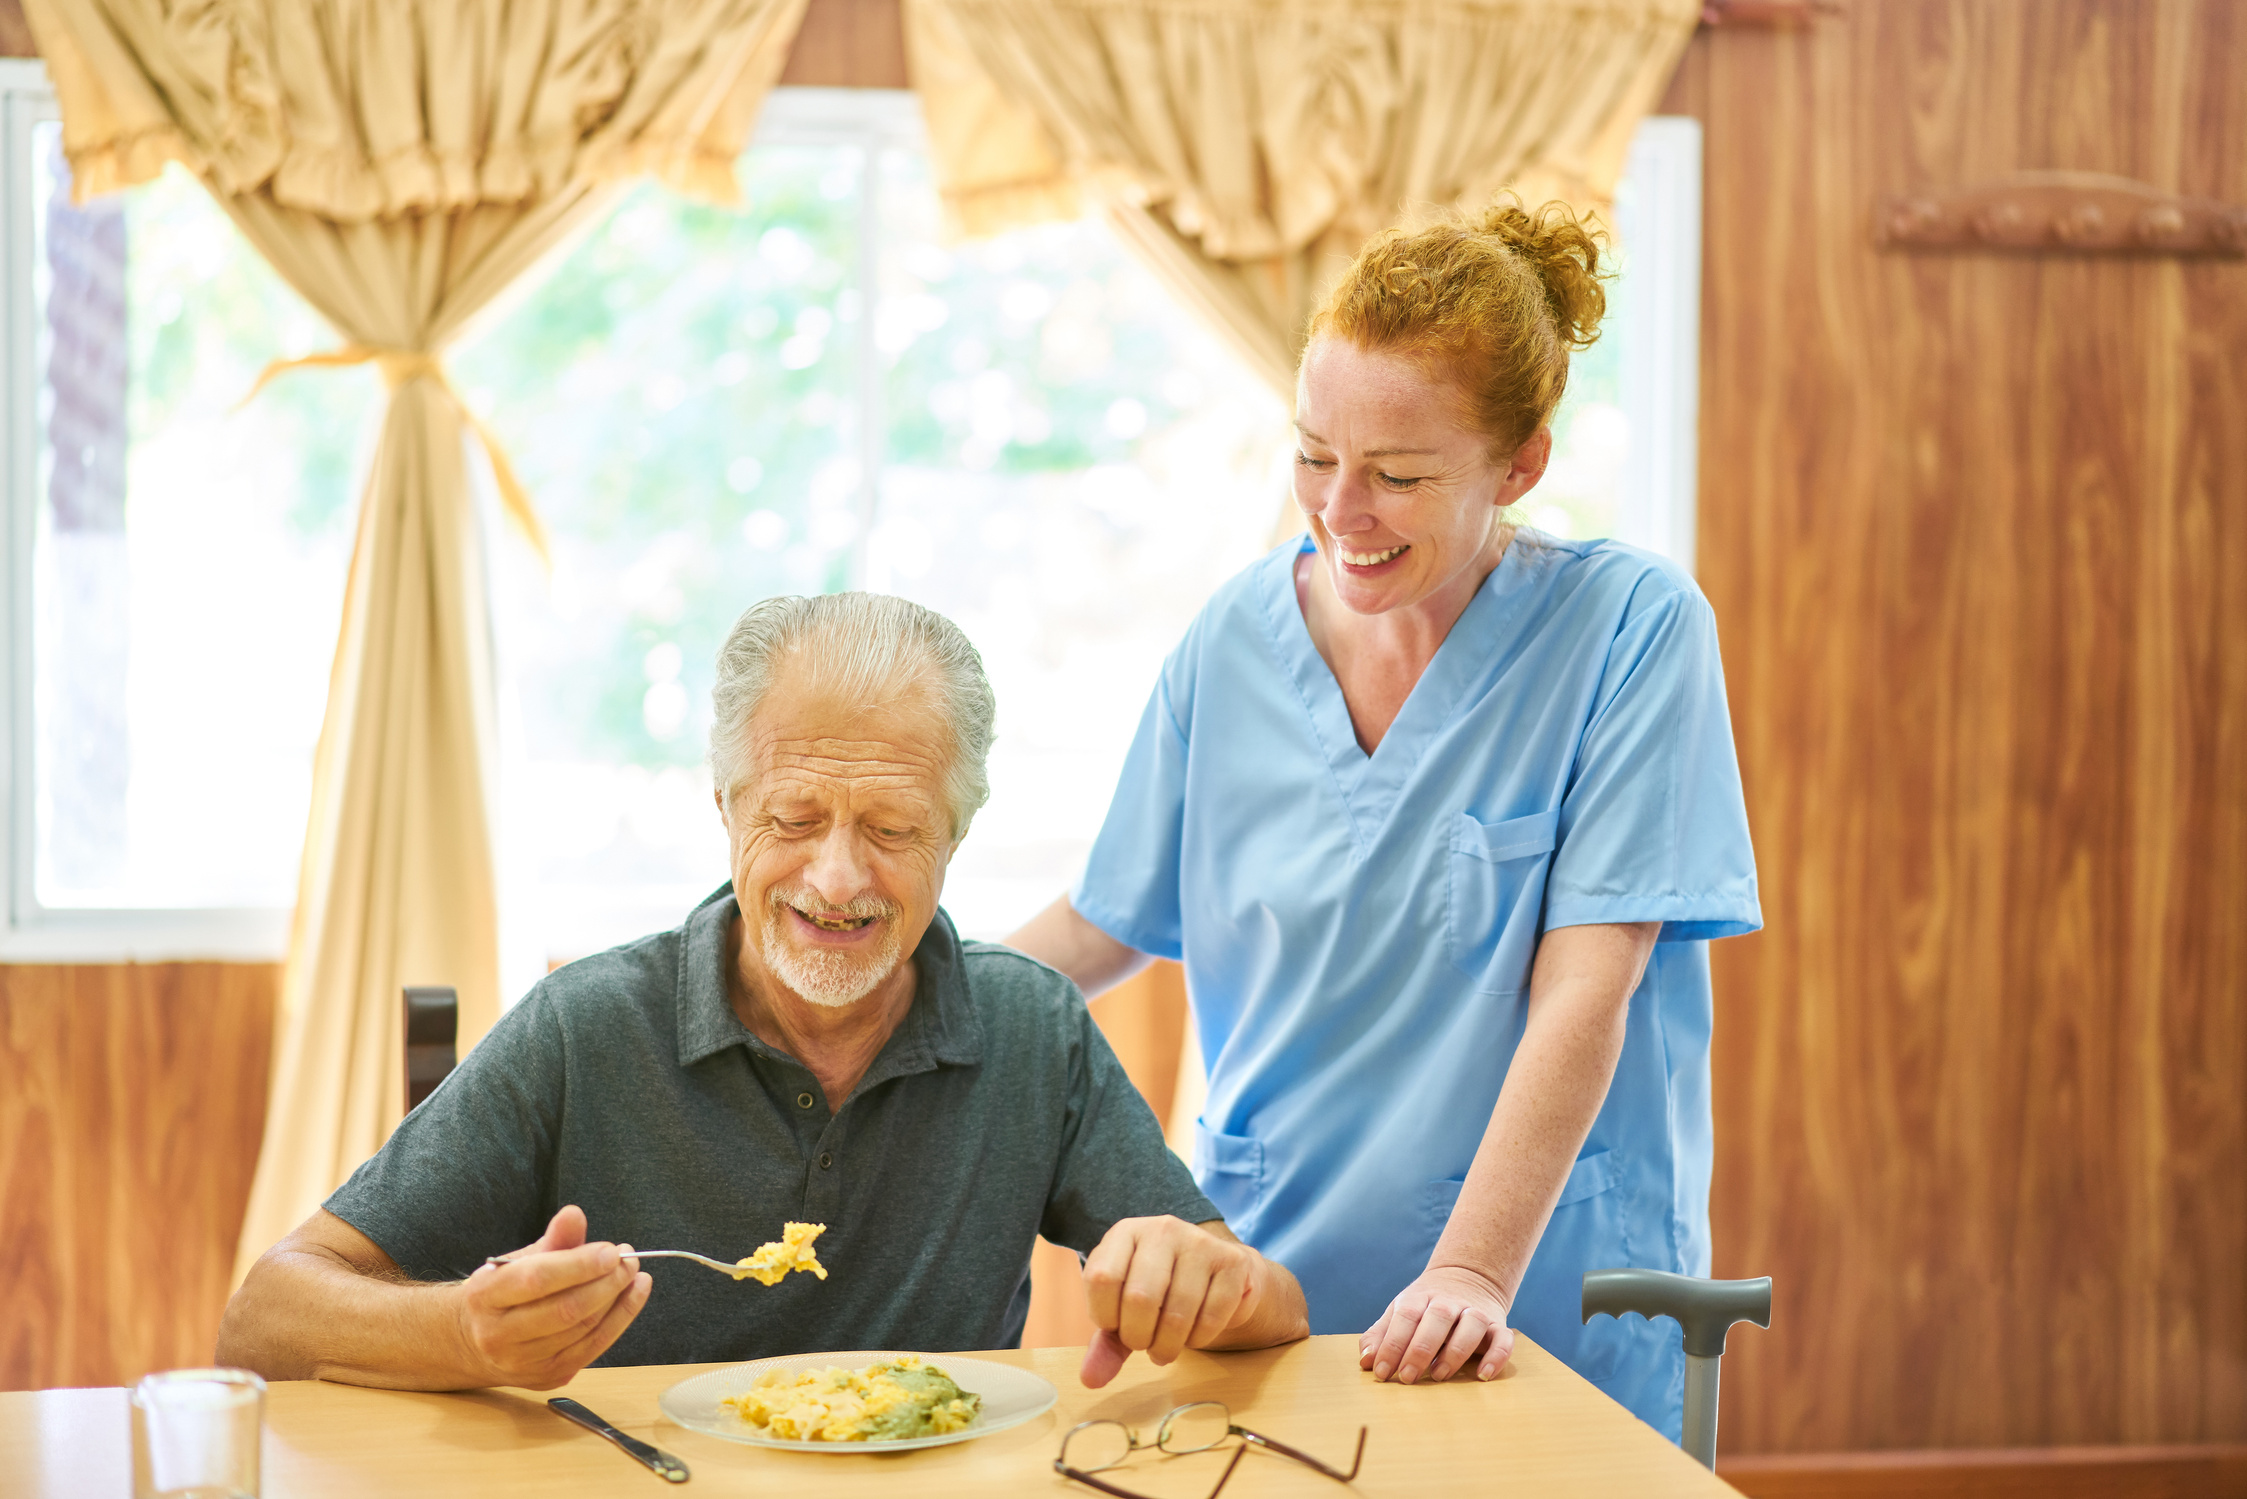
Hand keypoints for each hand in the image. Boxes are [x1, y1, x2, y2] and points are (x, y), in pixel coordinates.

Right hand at [453, 1205, 650, 1388]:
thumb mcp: (515, 1261)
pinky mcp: (546, 1377)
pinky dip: (619, 1321)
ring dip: (618, 1301)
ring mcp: (522, 1362)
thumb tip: (574, 1215)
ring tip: (634, 1275)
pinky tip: (633, 1296)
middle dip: (606, 1283)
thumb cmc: (501, 1293)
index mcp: (484, 1296)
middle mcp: (498, 1335)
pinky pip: (592, 1349)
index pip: (537, 1279)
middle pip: (565, 1310)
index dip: (579, 1264)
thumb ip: (550, 1241)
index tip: (612, 1251)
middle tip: (628, 1261)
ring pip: (582, 1331)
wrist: (471, 1343)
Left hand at [1079, 1216, 1257, 1387]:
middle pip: (1140, 1298)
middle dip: (1139, 1337)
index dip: (1106, 1316)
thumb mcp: (1125, 1310)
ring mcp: (1200, 1242)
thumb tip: (1091, 1380)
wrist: (1218, 1273)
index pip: (1101, 1278)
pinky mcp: (1232, 1261)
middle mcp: (1161, 1230)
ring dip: (1168, 1346)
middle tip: (1144, 1345)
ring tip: (1165, 1347)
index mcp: (1125, 1233)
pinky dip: (1198, 1339)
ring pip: (1177, 1312)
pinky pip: (1211, 1317)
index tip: (1116, 1325)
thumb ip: (1106, 1343)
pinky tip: (1192, 1335)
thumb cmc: (1161, 1292)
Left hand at [1360, 1265, 1514, 1384]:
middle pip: (1436, 1319)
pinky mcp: (1498, 1325)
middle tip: (1407, 1378)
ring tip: (1438, 1376)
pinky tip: (1482, 1375)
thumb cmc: (1425, 1308)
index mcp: (1420, 1297)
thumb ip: (1381, 1336)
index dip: (1392, 1345)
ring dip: (1454, 1352)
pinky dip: (1497, 1357)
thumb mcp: (1399, 1313)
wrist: (1466, 1278)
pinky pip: (1503, 1339)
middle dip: (1419, 1351)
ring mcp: (1475, 1312)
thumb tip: (1366, 1361)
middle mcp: (1449, 1302)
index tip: (1382, 1372)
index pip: (1405, 1316)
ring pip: (1471, 1325)